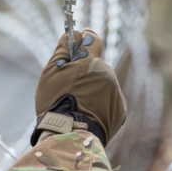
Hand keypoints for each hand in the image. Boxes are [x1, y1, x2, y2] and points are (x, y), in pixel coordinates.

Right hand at [34, 29, 126, 144]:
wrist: (70, 136)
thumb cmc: (56, 102)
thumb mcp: (51, 72)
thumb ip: (63, 50)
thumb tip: (73, 34)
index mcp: (91, 61)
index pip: (93, 40)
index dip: (86, 38)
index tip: (81, 37)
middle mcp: (107, 73)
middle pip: (96, 66)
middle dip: (86, 71)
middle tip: (70, 86)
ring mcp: (116, 92)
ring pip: (103, 84)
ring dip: (93, 88)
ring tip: (77, 104)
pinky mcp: (121, 110)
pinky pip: (109, 100)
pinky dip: (100, 104)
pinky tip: (87, 113)